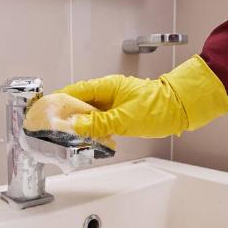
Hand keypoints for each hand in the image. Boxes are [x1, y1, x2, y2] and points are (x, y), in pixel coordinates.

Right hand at [55, 55, 227, 138]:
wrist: (181, 109)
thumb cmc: (158, 107)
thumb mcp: (125, 118)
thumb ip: (99, 123)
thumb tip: (76, 126)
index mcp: (107, 86)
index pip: (75, 92)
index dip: (59, 101)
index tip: (46, 112)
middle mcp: (108, 93)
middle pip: (79, 104)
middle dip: (67, 117)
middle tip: (54, 130)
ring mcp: (113, 104)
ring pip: (89, 115)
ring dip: (80, 126)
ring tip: (69, 138)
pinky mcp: (119, 114)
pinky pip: (100, 122)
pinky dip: (93, 131)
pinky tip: (89, 141)